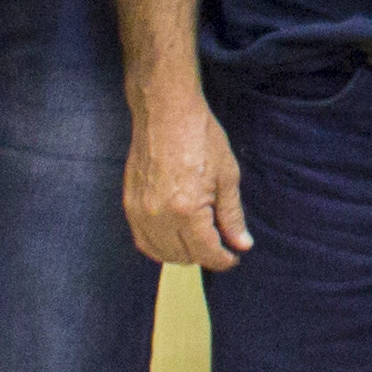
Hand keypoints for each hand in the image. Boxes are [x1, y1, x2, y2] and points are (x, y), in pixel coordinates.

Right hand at [128, 88, 251, 269]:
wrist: (166, 111)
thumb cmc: (200, 137)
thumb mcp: (227, 176)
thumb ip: (232, 215)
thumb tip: (242, 244)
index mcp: (187, 210)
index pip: (206, 253)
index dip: (223, 260)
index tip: (233, 257)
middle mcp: (159, 216)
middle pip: (183, 257)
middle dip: (205, 256)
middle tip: (219, 245)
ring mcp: (140, 211)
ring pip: (160, 253)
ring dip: (181, 255)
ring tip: (198, 242)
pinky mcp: (129, 204)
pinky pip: (142, 240)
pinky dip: (159, 246)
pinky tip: (174, 237)